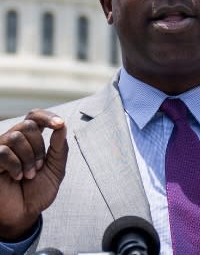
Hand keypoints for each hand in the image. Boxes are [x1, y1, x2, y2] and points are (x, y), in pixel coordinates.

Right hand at [0, 109, 67, 240]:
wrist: (24, 214)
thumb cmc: (38, 192)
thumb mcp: (56, 169)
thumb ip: (59, 148)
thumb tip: (62, 126)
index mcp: (30, 140)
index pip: (34, 116)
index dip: (46, 116)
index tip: (60, 125)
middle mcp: (13, 142)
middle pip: (27, 125)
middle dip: (39, 146)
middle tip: (39, 167)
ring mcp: (0, 150)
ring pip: (15, 136)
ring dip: (28, 157)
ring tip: (29, 175)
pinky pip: (2, 151)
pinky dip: (15, 165)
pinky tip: (17, 177)